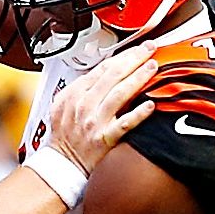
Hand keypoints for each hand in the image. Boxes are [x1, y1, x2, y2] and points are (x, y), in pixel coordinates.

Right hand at [40, 43, 161, 173]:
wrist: (61, 164)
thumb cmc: (65, 136)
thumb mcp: (64, 104)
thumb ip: (82, 87)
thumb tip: (103, 72)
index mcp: (75, 93)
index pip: (103, 67)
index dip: (123, 55)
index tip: (137, 48)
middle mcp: (85, 104)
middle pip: (113, 75)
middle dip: (134, 58)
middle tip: (150, 50)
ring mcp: (95, 121)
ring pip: (120, 93)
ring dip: (138, 77)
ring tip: (152, 67)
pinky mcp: (104, 139)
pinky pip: (124, 123)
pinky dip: (138, 113)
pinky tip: (150, 105)